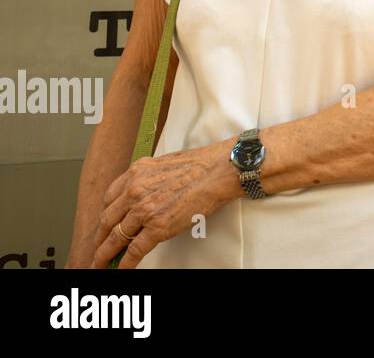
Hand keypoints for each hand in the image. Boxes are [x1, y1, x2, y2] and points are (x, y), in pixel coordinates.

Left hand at [91, 140, 238, 268]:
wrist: (218, 170)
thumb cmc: (200, 164)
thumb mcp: (162, 163)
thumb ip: (148, 177)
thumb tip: (146, 191)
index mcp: (135, 173)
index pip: (109, 198)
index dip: (107, 214)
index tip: (106, 224)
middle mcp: (134, 191)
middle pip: (107, 221)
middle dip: (100, 238)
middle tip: (97, 248)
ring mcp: (144, 211)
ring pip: (116, 238)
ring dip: (105, 254)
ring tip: (101, 263)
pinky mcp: (157, 228)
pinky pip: (134, 250)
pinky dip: (125, 263)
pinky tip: (120, 269)